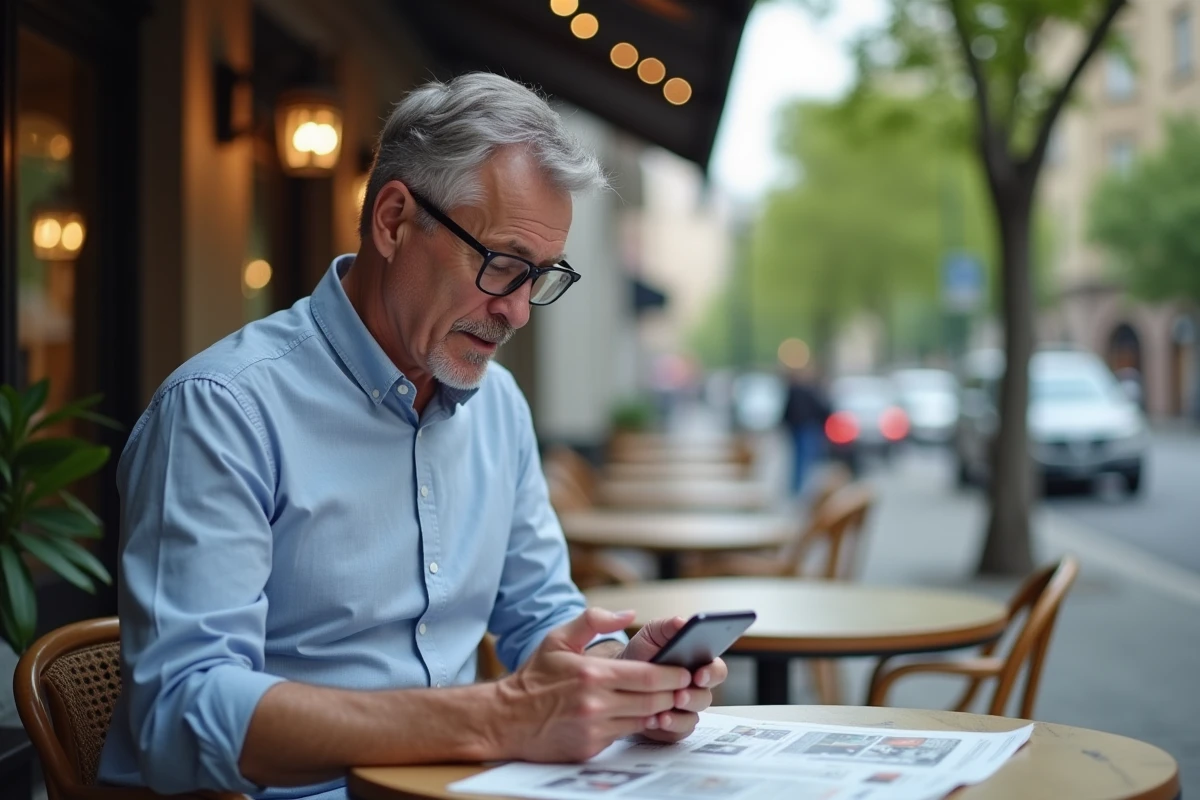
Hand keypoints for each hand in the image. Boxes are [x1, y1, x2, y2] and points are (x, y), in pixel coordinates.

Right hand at [491, 608, 692, 761]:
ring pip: (644, 719)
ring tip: (669, 698)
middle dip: (674, 692)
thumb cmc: (535, 677)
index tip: (684, 670)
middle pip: (654, 700)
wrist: (506, 719)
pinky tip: (641, 714)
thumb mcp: (558, 638)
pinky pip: (625, 734)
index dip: (673, 674)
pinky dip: (637, 724)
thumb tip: (628, 614)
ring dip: (661, 709)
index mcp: (593, 674)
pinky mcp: (591, 747)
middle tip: (684, 685)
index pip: (650, 676)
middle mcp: (596, 703)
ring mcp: (594, 728)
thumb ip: (594, 620)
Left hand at [619, 616, 729, 742]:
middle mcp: (695, 688)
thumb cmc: (641, 653)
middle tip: (678, 696)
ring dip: (678, 716)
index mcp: (698, 663)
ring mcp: (685, 709)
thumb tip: (682, 622)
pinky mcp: (673, 726)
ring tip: (661, 714)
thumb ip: (668, 626)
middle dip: (693, 697)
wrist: (619, 676)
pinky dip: (666, 728)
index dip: (712, 673)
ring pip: (693, 717)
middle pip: (706, 696)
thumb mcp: (652, 634)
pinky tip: (652, 722)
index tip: (700, 674)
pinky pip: (677, 733)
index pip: (716, 669)